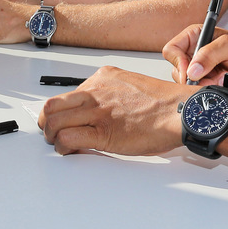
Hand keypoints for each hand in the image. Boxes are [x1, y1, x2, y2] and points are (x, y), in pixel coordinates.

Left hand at [39, 66, 187, 155]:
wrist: (180, 111)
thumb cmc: (164, 103)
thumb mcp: (131, 86)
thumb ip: (111, 93)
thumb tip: (100, 109)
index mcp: (103, 78)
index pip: (67, 93)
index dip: (62, 111)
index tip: (64, 120)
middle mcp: (96, 90)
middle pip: (52, 105)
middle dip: (47, 122)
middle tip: (50, 132)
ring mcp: (97, 111)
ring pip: (54, 120)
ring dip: (51, 136)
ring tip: (59, 144)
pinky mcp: (102, 132)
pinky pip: (68, 138)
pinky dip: (62, 147)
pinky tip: (69, 150)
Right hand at [163, 25, 227, 91]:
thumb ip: (209, 55)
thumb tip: (192, 71)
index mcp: (194, 37)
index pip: (172, 50)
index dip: (178, 63)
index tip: (190, 73)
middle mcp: (193, 53)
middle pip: (178, 71)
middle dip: (196, 78)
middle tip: (213, 77)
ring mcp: (200, 69)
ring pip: (190, 84)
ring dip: (209, 84)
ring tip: (225, 77)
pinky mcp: (207, 81)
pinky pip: (202, 91)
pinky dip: (216, 89)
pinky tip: (227, 81)